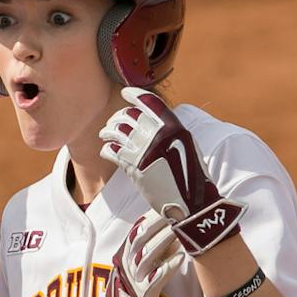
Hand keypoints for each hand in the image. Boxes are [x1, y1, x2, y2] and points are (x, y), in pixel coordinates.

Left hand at [98, 89, 243, 254]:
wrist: (191, 203)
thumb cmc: (191, 175)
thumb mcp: (187, 145)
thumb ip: (170, 131)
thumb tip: (154, 119)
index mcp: (175, 127)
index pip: (150, 102)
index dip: (135, 94)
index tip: (125, 92)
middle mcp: (159, 135)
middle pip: (129, 115)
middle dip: (118, 116)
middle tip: (114, 122)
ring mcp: (145, 151)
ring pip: (117, 130)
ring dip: (108, 131)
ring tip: (105, 133)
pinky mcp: (134, 168)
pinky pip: (112, 151)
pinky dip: (107, 148)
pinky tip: (107, 150)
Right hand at [109, 210, 183, 296]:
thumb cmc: (142, 289)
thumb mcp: (146, 264)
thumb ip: (157, 247)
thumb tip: (176, 227)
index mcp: (126, 254)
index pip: (138, 230)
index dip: (153, 217)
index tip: (170, 206)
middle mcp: (127, 264)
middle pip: (142, 239)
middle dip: (161, 225)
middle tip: (180, 214)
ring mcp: (134, 279)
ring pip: (147, 255)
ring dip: (166, 241)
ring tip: (183, 231)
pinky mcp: (143, 295)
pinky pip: (155, 278)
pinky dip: (168, 266)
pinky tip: (181, 257)